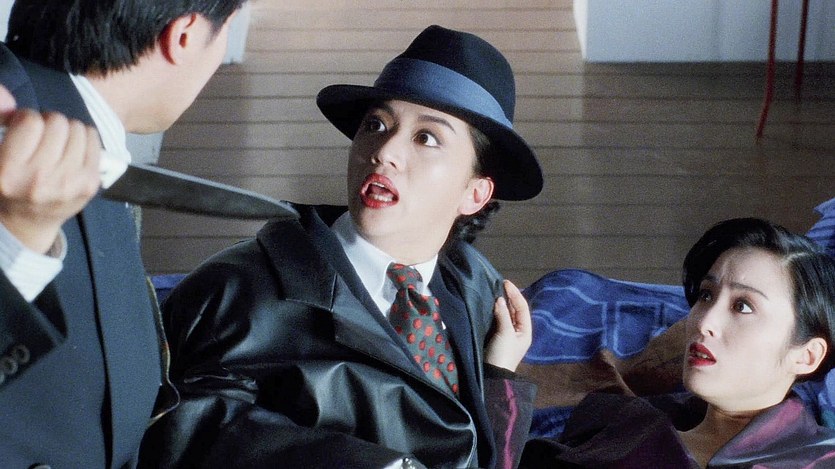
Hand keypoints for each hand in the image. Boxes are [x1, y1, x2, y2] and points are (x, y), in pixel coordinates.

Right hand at [0, 88, 101, 253]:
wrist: (27, 223)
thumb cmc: (8, 184)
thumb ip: (2, 127)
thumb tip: (11, 103)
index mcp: (9, 172)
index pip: (30, 122)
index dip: (26, 118)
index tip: (24, 128)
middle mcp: (40, 179)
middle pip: (57, 122)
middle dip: (48, 123)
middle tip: (43, 135)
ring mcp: (69, 184)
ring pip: (77, 128)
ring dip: (67, 129)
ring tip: (58, 143)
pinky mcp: (90, 184)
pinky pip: (93, 139)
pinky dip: (84, 138)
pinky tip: (73, 149)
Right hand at [484, 280, 531, 371]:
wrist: (492, 374)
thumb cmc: (502, 353)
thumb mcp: (505, 333)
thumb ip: (503, 315)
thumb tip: (500, 299)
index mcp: (525, 330)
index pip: (522, 307)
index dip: (515, 294)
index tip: (505, 283)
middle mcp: (518, 330)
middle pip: (515, 310)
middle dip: (509, 297)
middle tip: (499, 284)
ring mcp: (507, 333)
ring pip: (506, 313)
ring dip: (502, 303)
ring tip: (494, 291)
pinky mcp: (496, 336)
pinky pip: (498, 319)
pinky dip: (495, 310)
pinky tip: (490, 303)